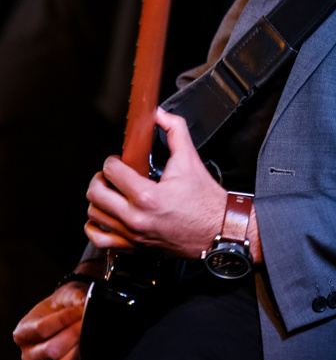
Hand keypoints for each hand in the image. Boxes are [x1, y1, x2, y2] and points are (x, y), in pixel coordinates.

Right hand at [13, 280, 91, 359]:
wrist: (70, 316)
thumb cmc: (64, 305)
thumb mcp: (67, 293)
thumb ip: (75, 296)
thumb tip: (85, 302)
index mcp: (24, 333)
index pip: (42, 329)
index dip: (64, 319)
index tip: (82, 308)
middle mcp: (30, 354)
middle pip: (51, 351)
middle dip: (74, 335)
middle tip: (89, 321)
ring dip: (80, 351)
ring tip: (91, 333)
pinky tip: (91, 352)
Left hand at [85, 108, 227, 259]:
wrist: (217, 230)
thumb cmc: (206, 201)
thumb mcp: (190, 159)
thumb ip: (175, 130)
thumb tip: (161, 114)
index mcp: (147, 195)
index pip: (111, 171)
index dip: (113, 160)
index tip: (120, 160)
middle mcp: (136, 217)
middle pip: (95, 194)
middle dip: (100, 178)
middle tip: (112, 174)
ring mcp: (133, 234)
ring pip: (94, 215)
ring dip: (99, 200)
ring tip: (111, 192)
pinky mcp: (135, 246)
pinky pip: (101, 239)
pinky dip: (96, 226)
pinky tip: (106, 215)